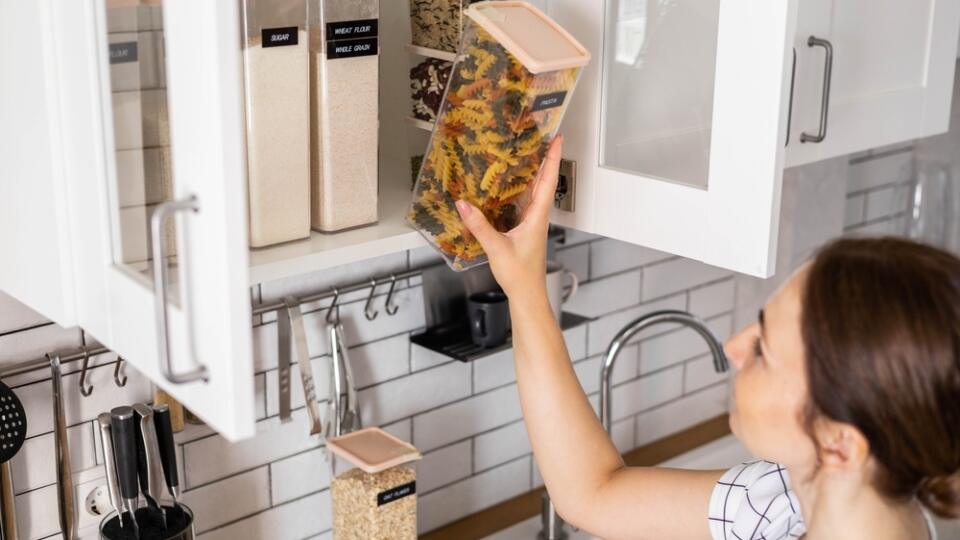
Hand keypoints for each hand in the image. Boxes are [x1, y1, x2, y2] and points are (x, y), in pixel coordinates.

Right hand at [455, 134, 562, 301]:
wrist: (526, 294)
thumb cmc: (519, 274)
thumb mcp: (497, 248)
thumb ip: (479, 226)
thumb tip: (463, 205)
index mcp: (537, 217)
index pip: (547, 182)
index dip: (552, 159)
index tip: (558, 139)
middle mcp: (537, 217)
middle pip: (543, 182)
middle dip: (544, 160)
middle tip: (542, 138)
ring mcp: (531, 223)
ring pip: (533, 192)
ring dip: (532, 173)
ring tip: (526, 154)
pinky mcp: (523, 230)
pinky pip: (522, 204)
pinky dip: (518, 190)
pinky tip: (508, 186)